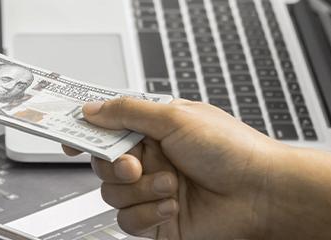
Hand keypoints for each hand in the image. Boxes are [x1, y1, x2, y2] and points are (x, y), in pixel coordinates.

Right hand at [64, 98, 288, 238]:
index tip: (68, 136)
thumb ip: (128, 112)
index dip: (86, 131)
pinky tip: (172, 206)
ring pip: (111, 194)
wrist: (262, 194)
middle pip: (102, 163)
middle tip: (134, 164)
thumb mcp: (176, 117)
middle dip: (115, 165)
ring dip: (140, 191)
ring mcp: (152, 190)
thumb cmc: (233, 150)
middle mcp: (151, 159)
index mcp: (153, 129)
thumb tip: (92, 110)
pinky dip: (147, 213)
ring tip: (171, 185)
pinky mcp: (156, 219)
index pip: (108, 127)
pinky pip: (127, 221)